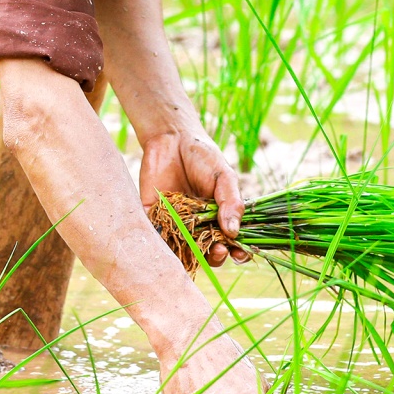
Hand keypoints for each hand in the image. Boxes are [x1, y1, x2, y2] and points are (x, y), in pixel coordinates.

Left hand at [139, 129, 244, 264]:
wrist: (171, 137)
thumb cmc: (202, 156)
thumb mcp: (223, 177)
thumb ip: (231, 202)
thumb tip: (234, 232)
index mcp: (219, 216)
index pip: (231, 241)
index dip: (237, 251)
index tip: (239, 253)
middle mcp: (199, 224)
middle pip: (209, 251)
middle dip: (216, 256)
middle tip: (219, 251)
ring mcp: (177, 222)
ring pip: (185, 249)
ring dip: (192, 255)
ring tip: (200, 250)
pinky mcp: (154, 217)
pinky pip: (159, 237)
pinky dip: (165, 245)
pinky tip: (173, 244)